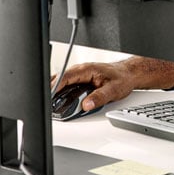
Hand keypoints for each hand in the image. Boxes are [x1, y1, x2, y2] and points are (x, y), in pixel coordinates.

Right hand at [52, 57, 173, 111]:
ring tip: (48, 102)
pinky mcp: (81, 78)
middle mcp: (82, 70)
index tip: (48, 94)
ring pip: (62, 80)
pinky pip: (67, 83)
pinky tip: (58, 99)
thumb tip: (87, 104)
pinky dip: (61, 89)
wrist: (129, 74)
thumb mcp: (113, 90)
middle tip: (45, 101)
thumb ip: (99, 97)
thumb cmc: (122, 78)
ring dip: (54, 89)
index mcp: (87, 70)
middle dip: (50, 88)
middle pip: (60, 78)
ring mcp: (80, 74)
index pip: (66, 76)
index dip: (55, 85)